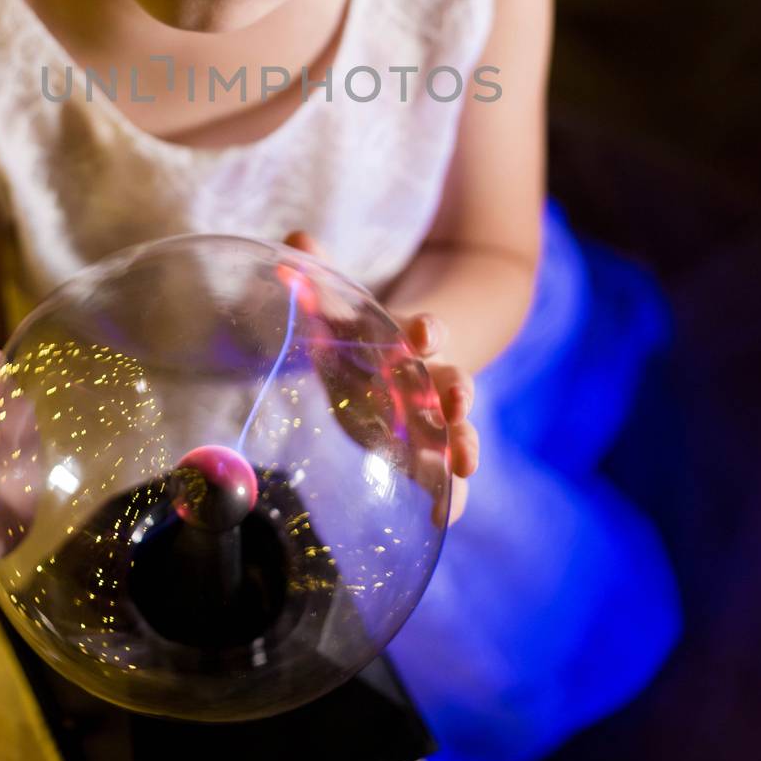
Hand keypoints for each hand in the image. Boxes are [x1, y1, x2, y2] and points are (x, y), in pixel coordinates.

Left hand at [280, 231, 478, 526]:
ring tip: (466, 461)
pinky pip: (442, 478)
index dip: (424, 330)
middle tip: (459, 398)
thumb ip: (317, 282)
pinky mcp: (421, 456)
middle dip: (456, 390)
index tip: (424, 330)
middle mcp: (427, 383)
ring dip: (463, 443)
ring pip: (455, 432)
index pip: (422, 333)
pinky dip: (451, 497)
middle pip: (449, 384)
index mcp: (408, 344)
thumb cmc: (361, 338)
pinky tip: (449, 517)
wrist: (395, 368)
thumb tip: (294, 243)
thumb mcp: (339, 311)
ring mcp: (430, 422)